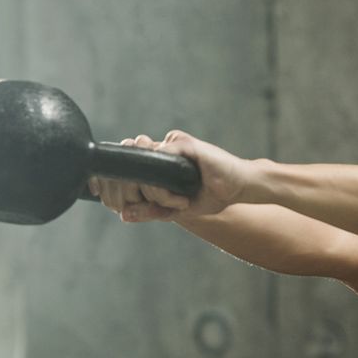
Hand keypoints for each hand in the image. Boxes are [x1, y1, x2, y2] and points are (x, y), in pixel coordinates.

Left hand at [88, 131, 251, 222]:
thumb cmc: (211, 195)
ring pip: (142, 164)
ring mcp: (169, 145)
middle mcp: (159, 151)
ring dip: (156, 192)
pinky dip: (166, 186)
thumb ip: (151, 210)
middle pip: (129, 167)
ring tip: (178, 202)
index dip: (118, 188)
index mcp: (155, 165)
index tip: (133, 207)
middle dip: (137, 194)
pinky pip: (160, 160)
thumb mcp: (176, 210)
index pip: (124, 171)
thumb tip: (122, 215)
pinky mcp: (182, 143)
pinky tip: (182, 197)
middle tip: (164, 208)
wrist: (239, 186)